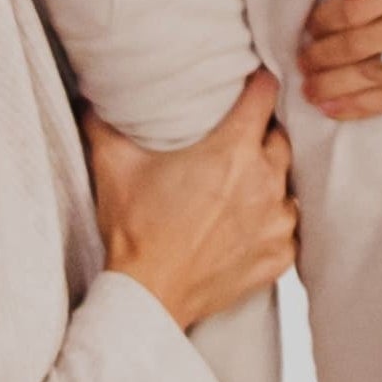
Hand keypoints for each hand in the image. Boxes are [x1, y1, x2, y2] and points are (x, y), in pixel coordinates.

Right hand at [88, 70, 295, 329]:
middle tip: (239, 140)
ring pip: (289, 183)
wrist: (147, 298)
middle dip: (263, 134)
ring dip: (271, 180)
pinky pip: (290, 227)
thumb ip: (105, 122)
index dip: (260, 84)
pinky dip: (274, 222)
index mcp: (233, 150)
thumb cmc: (134, 231)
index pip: (265, 95)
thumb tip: (91, 96)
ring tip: (244, 185)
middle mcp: (265, 181)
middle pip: (281, 138)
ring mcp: (277, 222)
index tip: (253, 84)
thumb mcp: (114, 167)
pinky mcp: (279, 256)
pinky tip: (251, 223)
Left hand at [296, 0, 381, 121]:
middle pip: (365, 43)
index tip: (309, 27)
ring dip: (335, 85)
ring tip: (308, 89)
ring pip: (379, 74)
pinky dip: (362, 107)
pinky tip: (335, 107)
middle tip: (302, 61)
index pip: (361, 3)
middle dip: (323, 56)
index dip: (325, 20)